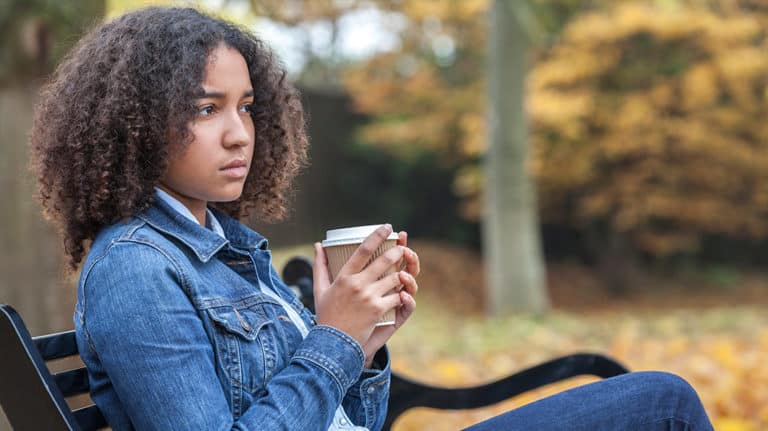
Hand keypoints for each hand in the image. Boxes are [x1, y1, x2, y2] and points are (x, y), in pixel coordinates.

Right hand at [313, 225, 415, 348]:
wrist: (333, 343)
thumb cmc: (327, 315)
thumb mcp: (320, 289)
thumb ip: (320, 266)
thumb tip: (318, 245)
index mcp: (344, 276)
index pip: (363, 249)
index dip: (377, 235)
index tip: (388, 227)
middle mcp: (357, 284)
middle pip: (384, 260)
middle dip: (398, 252)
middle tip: (403, 248)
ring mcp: (369, 297)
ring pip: (394, 278)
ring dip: (402, 274)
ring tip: (405, 271)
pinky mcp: (378, 310)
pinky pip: (397, 297)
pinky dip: (401, 294)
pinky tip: (403, 292)